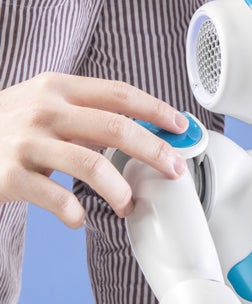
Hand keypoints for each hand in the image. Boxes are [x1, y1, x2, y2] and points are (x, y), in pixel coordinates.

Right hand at [0, 72, 189, 227]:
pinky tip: (80, 218)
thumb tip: (142, 128)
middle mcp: (45, 109)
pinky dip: (74, 211)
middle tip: (173, 168)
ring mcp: (26, 142)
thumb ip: (85, 109)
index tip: (181, 125)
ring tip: (127, 203)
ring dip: (118, 188)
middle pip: (115, 127)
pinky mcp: (8, 175)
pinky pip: (53, 197)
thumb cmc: (9, 122)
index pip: (120, 93)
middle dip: (153, 149)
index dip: (155, 109)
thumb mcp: (44, 102)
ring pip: (90, 164)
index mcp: (60, 87)